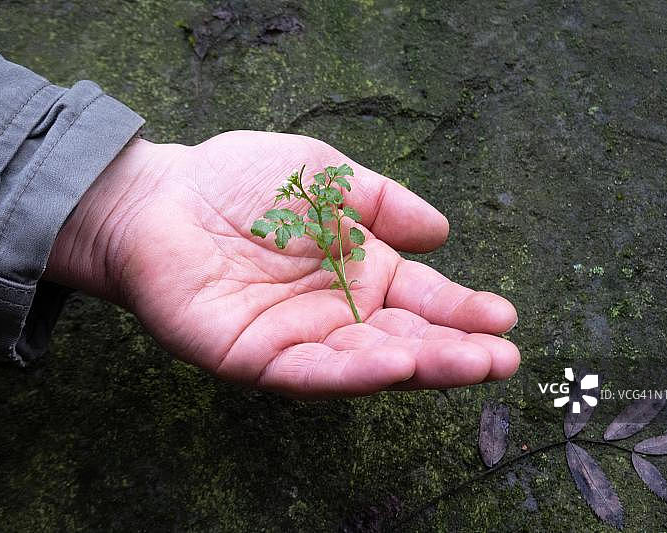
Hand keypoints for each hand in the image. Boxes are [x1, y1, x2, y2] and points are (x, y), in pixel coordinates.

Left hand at [45, 131, 518, 397]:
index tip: (505, 318)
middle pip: (406, 339)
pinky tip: (394, 363)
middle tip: (503, 359)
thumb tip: (441, 232)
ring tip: (471, 364)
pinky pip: (309, 370)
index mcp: (359, 271)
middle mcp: (337, 312)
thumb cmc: (240, 181)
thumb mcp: (327, 176)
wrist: (161, 197)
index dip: (464, 310)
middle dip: (457, 351)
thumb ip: (383, 202)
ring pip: (367, 362)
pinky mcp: (255, 357)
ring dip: (420, 366)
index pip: (423, 299)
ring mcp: (298, 338)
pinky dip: (352, 371)